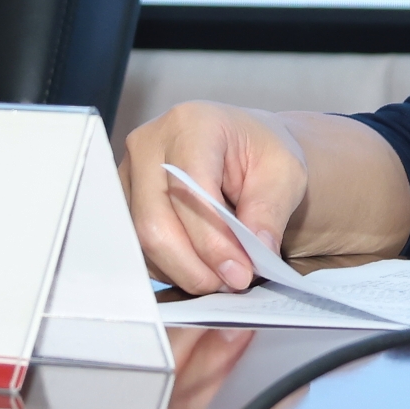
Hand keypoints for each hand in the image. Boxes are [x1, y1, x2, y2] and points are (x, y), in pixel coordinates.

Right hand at [120, 102, 311, 293]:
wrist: (243, 147)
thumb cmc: (261, 153)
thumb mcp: (285, 173)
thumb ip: (269, 211)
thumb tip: (256, 251)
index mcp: (190, 124)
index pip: (189, 191)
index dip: (212, 240)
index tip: (240, 272)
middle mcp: (148, 145)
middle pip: (155, 222)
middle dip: (195, 265)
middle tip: (232, 284)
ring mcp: (128, 175)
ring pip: (142, 241)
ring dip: (184, 270)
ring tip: (224, 277)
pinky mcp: (123, 203)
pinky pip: (139, 249)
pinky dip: (172, 268)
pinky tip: (203, 268)